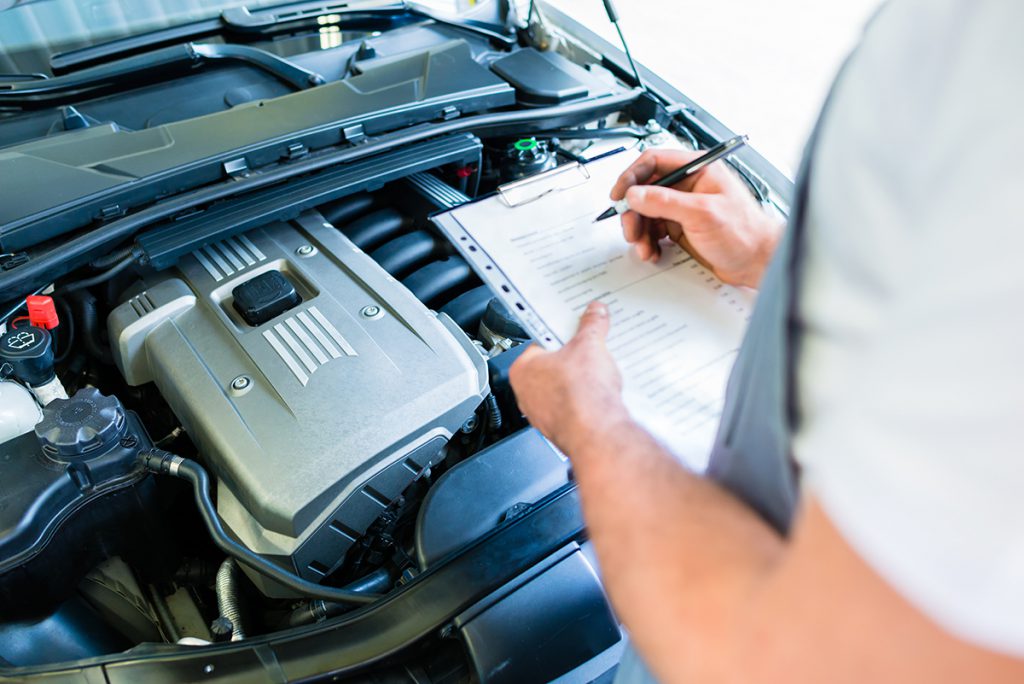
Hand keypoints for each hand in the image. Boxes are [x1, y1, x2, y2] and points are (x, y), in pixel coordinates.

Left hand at [509, 302, 630, 454]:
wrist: (597, 433)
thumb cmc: (580, 395)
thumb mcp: (590, 345)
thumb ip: (592, 325)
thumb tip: (595, 313)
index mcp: (522, 369)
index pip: (539, 342)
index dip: (560, 334)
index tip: (574, 330)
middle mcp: (525, 394)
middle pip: (552, 366)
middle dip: (572, 359)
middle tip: (590, 352)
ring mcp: (541, 415)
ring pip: (562, 389)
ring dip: (579, 382)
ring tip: (597, 376)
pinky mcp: (559, 429)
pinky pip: (572, 409)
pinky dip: (585, 403)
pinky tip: (599, 398)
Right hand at [610, 148, 783, 288]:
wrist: (757, 262)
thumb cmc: (745, 233)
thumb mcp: (702, 214)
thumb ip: (666, 202)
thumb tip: (636, 194)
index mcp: (697, 169)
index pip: (654, 162)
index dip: (632, 176)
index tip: (619, 195)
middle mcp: (688, 185)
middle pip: (645, 190)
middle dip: (634, 212)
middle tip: (631, 230)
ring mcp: (684, 206)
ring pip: (647, 212)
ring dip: (640, 230)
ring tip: (643, 247)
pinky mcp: (681, 225)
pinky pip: (654, 229)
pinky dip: (648, 241)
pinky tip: (653, 252)